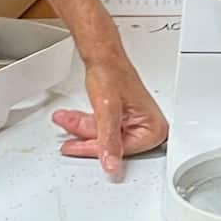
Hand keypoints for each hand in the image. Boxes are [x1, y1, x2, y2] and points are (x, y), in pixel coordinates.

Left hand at [52, 54, 168, 178]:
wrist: (104, 56)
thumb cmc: (111, 74)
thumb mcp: (108, 110)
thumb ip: (109, 140)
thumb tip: (112, 165)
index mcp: (154, 128)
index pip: (122, 151)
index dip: (96, 149)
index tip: (76, 149)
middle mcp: (149, 126)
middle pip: (113, 145)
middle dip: (85, 138)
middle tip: (66, 139)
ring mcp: (136, 122)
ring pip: (105, 136)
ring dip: (82, 130)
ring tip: (65, 122)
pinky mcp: (124, 118)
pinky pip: (104, 128)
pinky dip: (87, 124)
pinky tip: (73, 121)